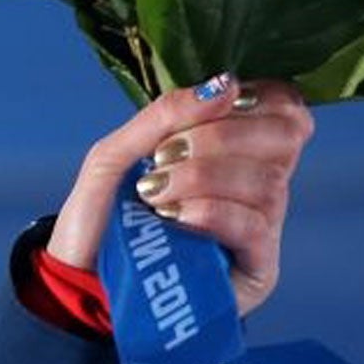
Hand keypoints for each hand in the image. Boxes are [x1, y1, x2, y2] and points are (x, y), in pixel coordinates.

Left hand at [47, 73, 313, 317]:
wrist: (78, 278)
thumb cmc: (102, 215)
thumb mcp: (117, 154)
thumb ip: (165, 115)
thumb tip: (227, 84)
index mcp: (235, 151)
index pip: (285, 110)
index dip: (259, 99)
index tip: (210, 106)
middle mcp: (258, 184)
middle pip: (285, 138)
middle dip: (221, 136)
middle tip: (165, 155)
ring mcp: (261, 227)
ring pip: (267, 182)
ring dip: (202, 177)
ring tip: (153, 194)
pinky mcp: (256, 270)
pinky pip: (256, 227)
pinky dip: (212, 212)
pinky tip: (175, 217)